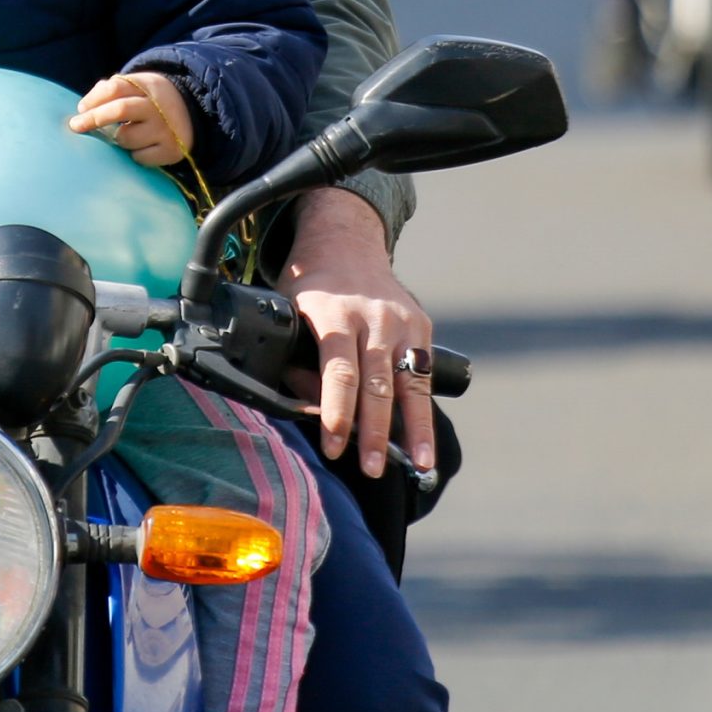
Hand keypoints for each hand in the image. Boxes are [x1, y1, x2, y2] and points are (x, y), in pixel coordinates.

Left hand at [68, 73, 193, 166]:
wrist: (192, 114)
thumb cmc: (150, 101)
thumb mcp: (137, 87)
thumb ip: (111, 90)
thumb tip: (85, 106)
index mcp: (148, 86)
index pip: (116, 88)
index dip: (94, 99)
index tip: (80, 109)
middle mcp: (158, 107)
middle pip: (120, 109)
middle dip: (93, 118)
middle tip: (75, 126)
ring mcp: (166, 129)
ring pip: (126, 138)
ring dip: (117, 138)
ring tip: (125, 134)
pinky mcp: (172, 150)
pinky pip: (139, 157)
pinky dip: (134, 154)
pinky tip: (141, 146)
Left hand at [274, 188, 433, 478]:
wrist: (346, 242)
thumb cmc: (309, 286)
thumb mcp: (288, 312)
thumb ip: (297, 360)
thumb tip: (310, 412)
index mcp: (334, 315)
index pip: (339, 373)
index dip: (337, 414)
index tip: (334, 447)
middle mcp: (374, 319)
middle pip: (377, 385)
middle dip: (374, 432)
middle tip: (370, 468)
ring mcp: (402, 322)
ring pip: (411, 384)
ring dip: (414, 428)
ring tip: (419, 465)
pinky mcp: (422, 326)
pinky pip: (423, 374)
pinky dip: (423, 410)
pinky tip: (424, 441)